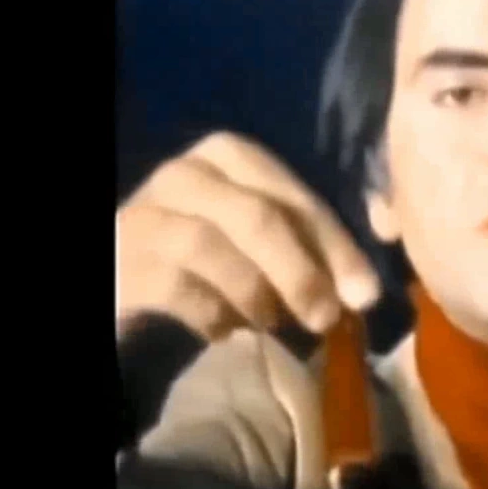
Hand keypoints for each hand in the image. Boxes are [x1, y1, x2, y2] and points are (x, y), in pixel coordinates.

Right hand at [116, 132, 380, 340]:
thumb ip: (307, 245)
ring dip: (257, 294)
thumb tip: (362, 290)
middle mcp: (185, 173)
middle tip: (326, 319)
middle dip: (301, 271)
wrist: (126, 273)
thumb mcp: (257, 238)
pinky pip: (177, 286)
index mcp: (229, 155)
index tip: (365, 294)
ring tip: (274, 324)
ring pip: (211, 246)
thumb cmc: (206, 257)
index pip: (293, 195)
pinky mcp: (122, 261)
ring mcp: (146, 213)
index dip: (334, 245)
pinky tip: (225, 333)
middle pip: (258, 216)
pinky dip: (213, 314)